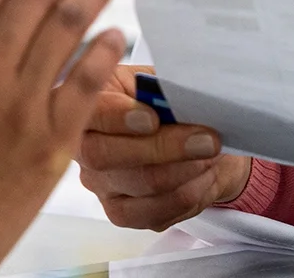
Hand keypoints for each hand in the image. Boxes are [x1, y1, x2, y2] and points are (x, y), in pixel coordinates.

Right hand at [75, 64, 253, 229]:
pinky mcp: (120, 212)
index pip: (88, 112)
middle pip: (105, 156)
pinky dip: (190, 191)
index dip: (117, 117)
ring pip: (140, 184)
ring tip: (211, 152)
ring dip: (186, 168)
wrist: (192, 138)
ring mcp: (99, 183)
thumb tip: (179, 95)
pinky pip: (155, 212)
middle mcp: (82, 146)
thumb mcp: (162, 82)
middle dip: (163, 147)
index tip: (153, 117)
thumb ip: (162, 87)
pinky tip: (204, 174)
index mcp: (87, 101)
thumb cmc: (169, 103)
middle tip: (205, 139)